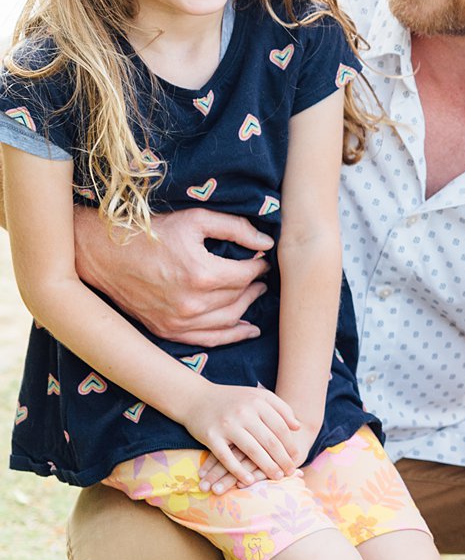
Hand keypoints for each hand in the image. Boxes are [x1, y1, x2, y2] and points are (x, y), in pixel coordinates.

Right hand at [75, 208, 270, 345]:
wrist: (103, 253)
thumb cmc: (150, 233)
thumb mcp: (195, 220)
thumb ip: (236, 228)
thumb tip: (267, 242)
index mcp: (203, 274)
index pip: (247, 274)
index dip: (259, 266)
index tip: (261, 260)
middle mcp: (193, 303)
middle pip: (240, 297)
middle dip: (254, 285)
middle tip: (259, 276)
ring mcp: (179, 321)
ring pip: (229, 320)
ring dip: (247, 308)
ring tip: (254, 294)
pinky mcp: (167, 330)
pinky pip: (208, 340)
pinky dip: (231, 335)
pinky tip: (247, 330)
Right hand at [180, 384, 300, 489]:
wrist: (195, 396)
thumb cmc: (232, 399)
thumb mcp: (257, 396)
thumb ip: (280, 408)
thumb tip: (298, 427)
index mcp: (258, 402)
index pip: (280, 427)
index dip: (290, 444)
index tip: (297, 457)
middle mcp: (244, 412)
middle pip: (269, 440)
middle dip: (282, 458)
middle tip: (291, 471)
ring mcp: (227, 425)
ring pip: (252, 451)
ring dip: (267, 467)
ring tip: (277, 477)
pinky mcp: (211, 436)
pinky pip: (227, 458)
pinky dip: (239, 471)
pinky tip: (250, 481)